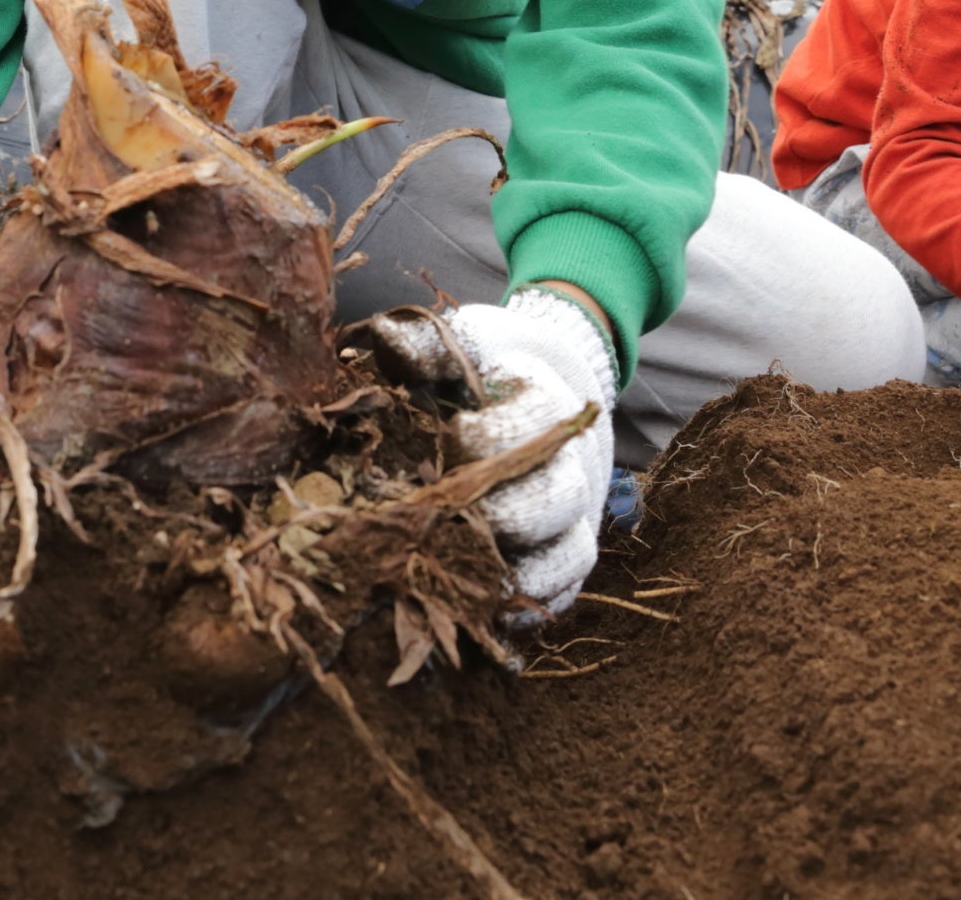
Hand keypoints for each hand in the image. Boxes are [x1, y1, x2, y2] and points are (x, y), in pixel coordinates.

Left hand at [367, 288, 616, 614]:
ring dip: (516, 576)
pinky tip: (481, 621)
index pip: (530, 425)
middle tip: (444, 523)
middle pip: (555, 498)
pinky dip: (527, 612)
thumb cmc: (494, 362)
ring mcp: (577, 516)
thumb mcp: (465, 339)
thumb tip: (383, 342)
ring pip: (567, 557)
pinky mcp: (570, 553)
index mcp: (551, 405)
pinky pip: (562, 593)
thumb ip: (429, 344)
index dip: (485, 436)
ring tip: (460, 584)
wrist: (552, 378)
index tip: (445, 434)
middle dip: (502, 515)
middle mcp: (574, 465)